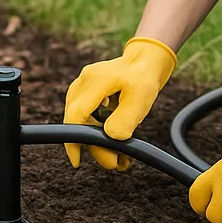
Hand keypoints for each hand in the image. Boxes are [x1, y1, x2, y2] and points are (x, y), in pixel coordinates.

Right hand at [63, 36, 176, 169]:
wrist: (146, 60)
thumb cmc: (144, 78)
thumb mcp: (139, 101)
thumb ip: (124, 121)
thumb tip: (109, 138)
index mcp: (95, 81)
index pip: (77, 115)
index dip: (75, 141)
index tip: (77, 161)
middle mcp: (84, 81)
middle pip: (77, 120)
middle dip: (94, 145)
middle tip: (116, 161)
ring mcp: (83, 84)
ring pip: (81, 120)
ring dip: (96, 138)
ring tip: (119, 154)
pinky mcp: (87, 91)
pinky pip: (86, 114)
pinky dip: (96, 129)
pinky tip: (111, 136)